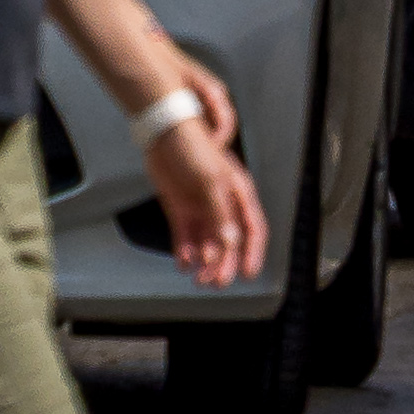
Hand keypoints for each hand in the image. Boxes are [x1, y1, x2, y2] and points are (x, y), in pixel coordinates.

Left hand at [139, 78, 269, 292]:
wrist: (161, 130)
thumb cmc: (193, 145)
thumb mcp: (211, 179)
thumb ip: (221, 213)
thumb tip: (230, 242)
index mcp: (236, 192)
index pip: (252, 227)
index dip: (252, 251)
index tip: (247, 273)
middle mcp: (221, 202)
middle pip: (228, 241)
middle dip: (224, 264)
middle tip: (216, 282)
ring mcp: (201, 206)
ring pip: (207, 243)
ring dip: (205, 261)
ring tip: (198, 277)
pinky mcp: (180, 208)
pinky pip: (186, 236)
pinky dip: (185, 251)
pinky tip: (183, 262)